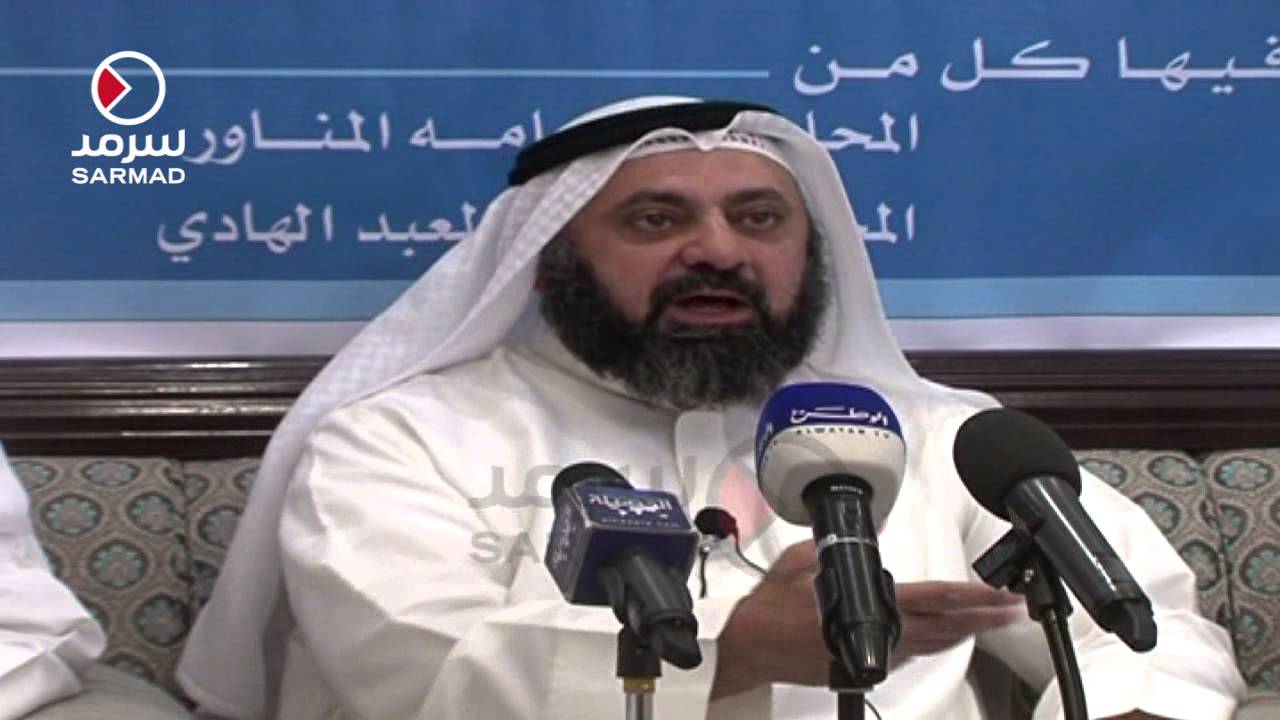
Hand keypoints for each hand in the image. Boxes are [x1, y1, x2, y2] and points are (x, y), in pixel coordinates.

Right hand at [712, 540, 1024, 698]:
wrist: (752, 647)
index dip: (972, 598)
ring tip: (993, 619)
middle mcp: (880, 636)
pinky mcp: (867, 667)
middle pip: (946, 627)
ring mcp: (876, 656)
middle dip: (984, 618)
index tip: (1000, 596)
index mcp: (870, 606)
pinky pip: (911, 652)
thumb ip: (841, 549)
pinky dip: (936, 641)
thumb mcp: (803, 560)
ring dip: (966, 631)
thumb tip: (872, 537)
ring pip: (933, 644)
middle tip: (1014, 609)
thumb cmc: (772, 607)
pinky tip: (949, 634)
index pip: (934, 600)